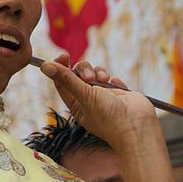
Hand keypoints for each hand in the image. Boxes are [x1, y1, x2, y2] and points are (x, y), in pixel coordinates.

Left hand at [40, 55, 154, 151]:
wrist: (138, 126)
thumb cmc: (108, 116)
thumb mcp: (84, 95)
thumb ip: (66, 79)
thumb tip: (44, 66)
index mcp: (76, 104)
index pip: (62, 81)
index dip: (60, 67)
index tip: (64, 55)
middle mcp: (88, 100)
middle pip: (79, 74)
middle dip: (84, 70)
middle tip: (90, 77)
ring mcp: (104, 96)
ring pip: (96, 74)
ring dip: (100, 73)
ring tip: (106, 81)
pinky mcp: (119, 93)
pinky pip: (113, 79)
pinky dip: (115, 80)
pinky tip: (119, 87)